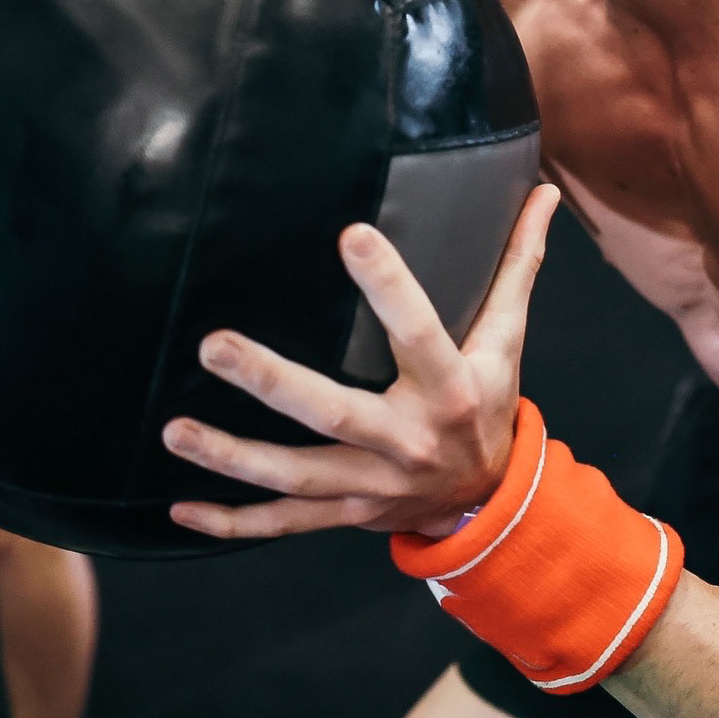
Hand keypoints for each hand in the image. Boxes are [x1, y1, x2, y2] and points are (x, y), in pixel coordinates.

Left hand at [162, 184, 560, 541]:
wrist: (492, 502)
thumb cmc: (489, 400)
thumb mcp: (508, 337)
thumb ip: (517, 263)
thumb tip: (544, 191)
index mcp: (450, 388)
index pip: (419, 330)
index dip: (389, 284)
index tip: (352, 235)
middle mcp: (407, 441)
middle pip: (333, 412)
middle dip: (273, 383)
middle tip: (214, 345)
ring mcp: (371, 486)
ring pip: (295, 475)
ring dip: (232, 457)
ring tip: (174, 431)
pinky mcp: (344, 514)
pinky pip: (281, 525)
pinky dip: (230, 523)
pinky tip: (178, 510)